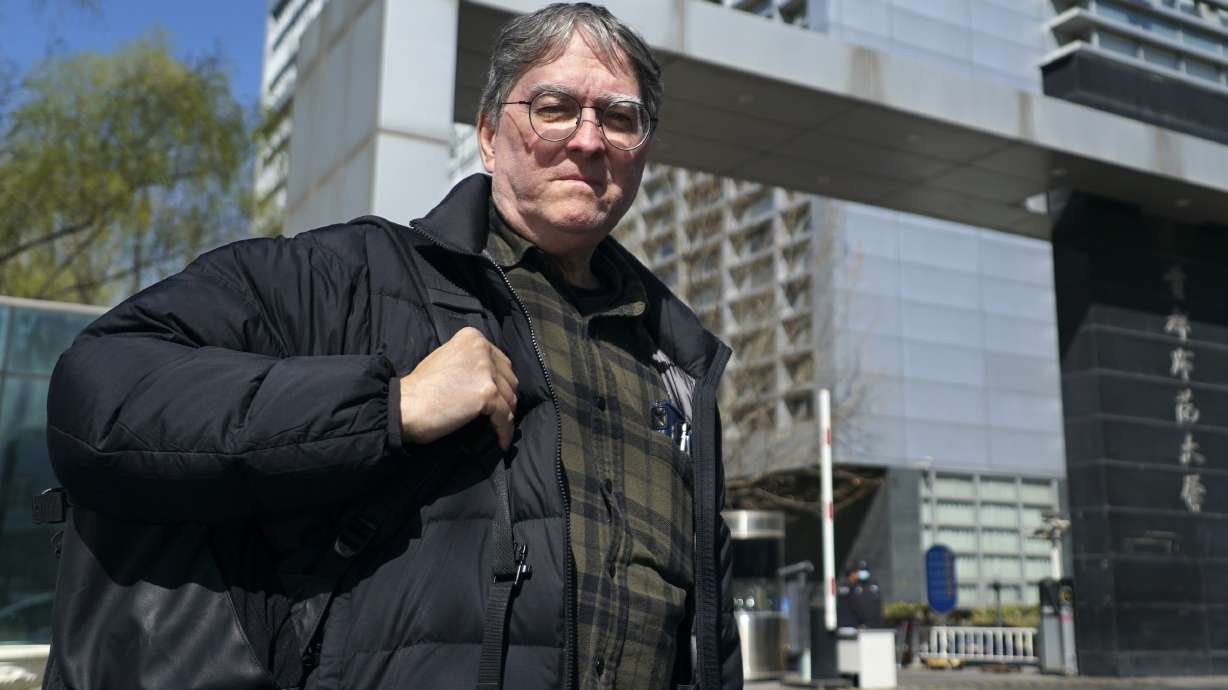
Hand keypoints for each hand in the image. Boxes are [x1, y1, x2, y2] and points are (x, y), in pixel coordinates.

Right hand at [399, 327, 518, 450]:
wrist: (404, 405)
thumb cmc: (419, 387)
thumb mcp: (446, 359)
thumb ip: (469, 362)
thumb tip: (489, 378)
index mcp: (472, 337)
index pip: (501, 361)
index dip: (501, 382)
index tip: (497, 397)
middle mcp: (481, 349)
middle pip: (509, 378)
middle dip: (506, 397)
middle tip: (500, 415)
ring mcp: (485, 370)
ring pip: (510, 397)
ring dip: (506, 415)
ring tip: (500, 428)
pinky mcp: (487, 393)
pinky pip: (505, 417)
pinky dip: (505, 431)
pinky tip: (501, 442)